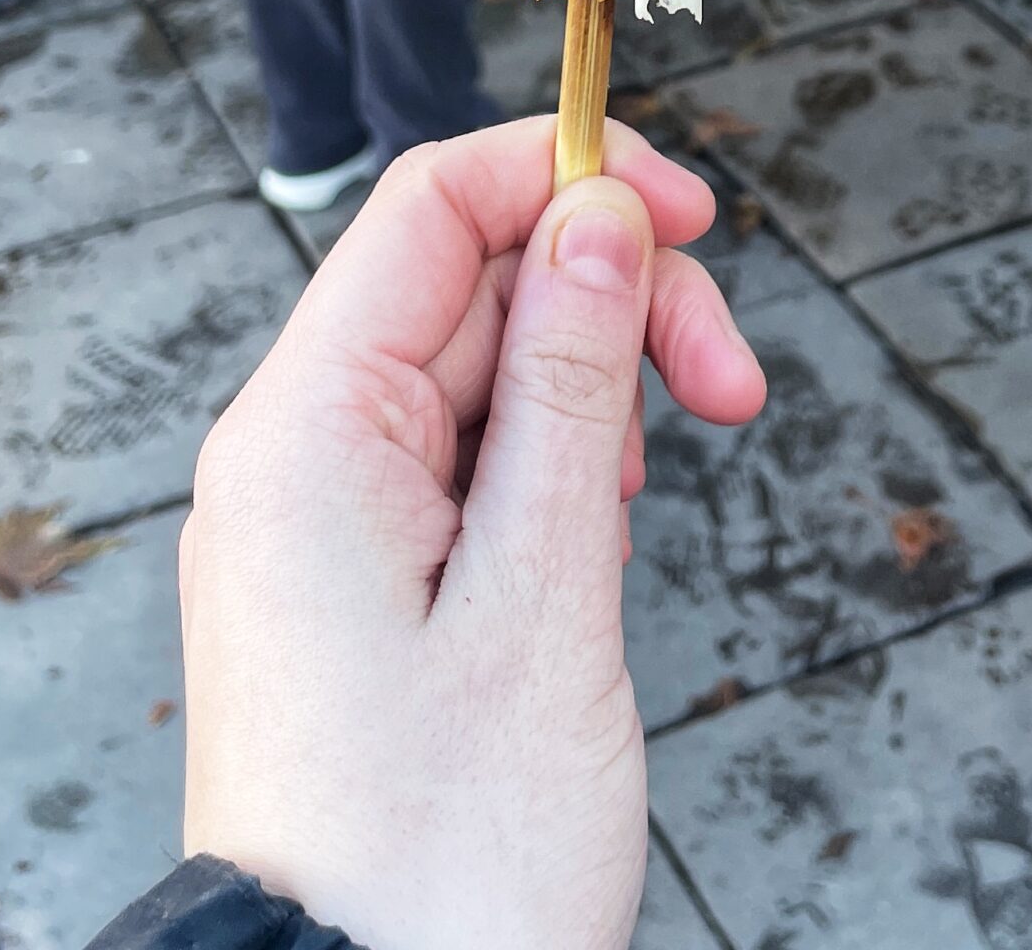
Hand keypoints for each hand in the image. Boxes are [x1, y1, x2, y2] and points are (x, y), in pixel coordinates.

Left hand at [179, 116, 765, 949]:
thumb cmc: (440, 857)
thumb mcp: (541, 593)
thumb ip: (570, 382)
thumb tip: (600, 212)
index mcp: (309, 431)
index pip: (433, 206)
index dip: (569, 175)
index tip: (696, 213)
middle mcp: (301, 453)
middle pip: (475, 281)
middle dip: (614, 302)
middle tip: (730, 386)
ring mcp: (329, 516)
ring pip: (486, 366)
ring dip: (597, 386)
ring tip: (656, 487)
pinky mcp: (367, 575)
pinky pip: (472, 455)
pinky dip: (558, 461)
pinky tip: (604, 525)